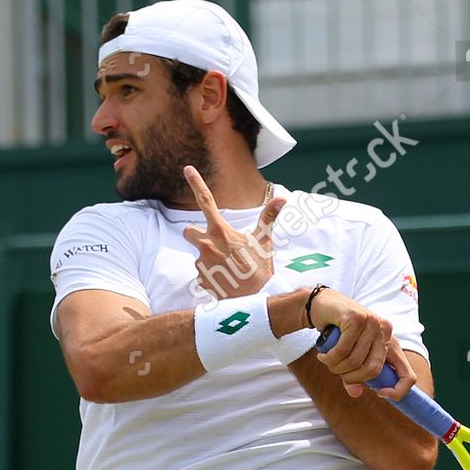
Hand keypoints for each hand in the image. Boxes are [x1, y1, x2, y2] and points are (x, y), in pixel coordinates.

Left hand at [182, 165, 285, 299]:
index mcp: (220, 231)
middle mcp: (206, 245)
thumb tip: (282, 198)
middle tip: (215, 245)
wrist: (255, 300)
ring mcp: (201, 264)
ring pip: (198, 256)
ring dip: (208, 260)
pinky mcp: (200, 280)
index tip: (187, 169)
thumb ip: (268, 218)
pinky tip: (224, 282)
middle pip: (188, 231)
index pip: (206, 201)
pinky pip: (201, 276)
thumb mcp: (264, 242)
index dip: (196, 183)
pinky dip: (210, 277)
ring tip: (228, 269)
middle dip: (196, 235)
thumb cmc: (260, 269)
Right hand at [308, 286, 415, 400]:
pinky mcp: (356, 318)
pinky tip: (323, 355)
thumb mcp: (351, 356)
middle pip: (373, 370)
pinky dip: (330, 358)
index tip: (379, 393)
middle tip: (337, 371)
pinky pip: (342, 351)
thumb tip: (356, 393)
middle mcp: (385, 331)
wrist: (322, 305)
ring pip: (354, 362)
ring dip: (336, 367)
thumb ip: (355, 376)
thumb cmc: (339, 332)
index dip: (398, 391)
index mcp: (391, 342)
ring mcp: (372, 322)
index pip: (408, 376)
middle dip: (351, 378)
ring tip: (327, 360)